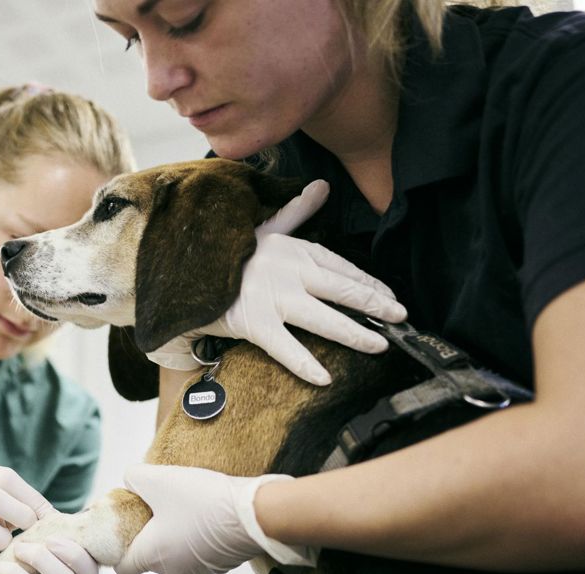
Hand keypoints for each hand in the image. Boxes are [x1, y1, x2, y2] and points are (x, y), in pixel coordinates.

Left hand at [114, 464, 316, 573]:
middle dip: (150, 533)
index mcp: (152, 557)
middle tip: (156, 504)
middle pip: (150, 556)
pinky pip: (200, 550)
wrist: (255, 513)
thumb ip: (134, 478)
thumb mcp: (159, 479)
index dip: (119, 548)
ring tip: (185, 504)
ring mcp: (199, 569)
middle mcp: (173, 570)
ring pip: (176, 552)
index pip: (123, 567)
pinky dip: (199, 535)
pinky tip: (207, 512)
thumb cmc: (203, 501)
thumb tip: (130, 480)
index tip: (126, 526)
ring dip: (176, 532)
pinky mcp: (222, 563)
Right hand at [146, 180, 407, 385]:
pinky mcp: (254, 323)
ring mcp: (273, 298)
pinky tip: (324, 377)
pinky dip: (304, 364)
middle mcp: (290, 273)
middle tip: (401, 318)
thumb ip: (297, 211)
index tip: (391, 297)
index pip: (342, 267)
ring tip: (378, 345)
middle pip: (342, 290)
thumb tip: (321, 186)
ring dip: (354, 333)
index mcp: (295, 251)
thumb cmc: (226, 253)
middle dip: (375, 304)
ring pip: (323, 319)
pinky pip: (284, 347)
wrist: (183, 269)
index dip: (370, 283)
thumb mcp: (263, 228)